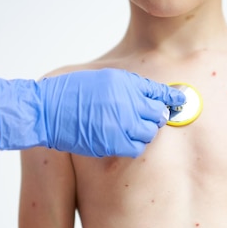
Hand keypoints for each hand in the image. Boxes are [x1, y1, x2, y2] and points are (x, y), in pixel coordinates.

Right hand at [0, 69, 184, 156]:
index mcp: (124, 83)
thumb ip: (128, 87)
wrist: (46, 111)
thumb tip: (152, 97)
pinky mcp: (112, 142)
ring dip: (143, 132)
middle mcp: (125, 102)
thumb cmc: (70, 93)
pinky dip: (134, 146)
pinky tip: (123, 141)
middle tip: (146, 120)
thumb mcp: (101, 79)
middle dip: (155, 118)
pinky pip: (136, 148)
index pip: (158, 92)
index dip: (172, 99)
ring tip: (130, 130)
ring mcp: (120, 123)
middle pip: (157, 115)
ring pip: (149, 133)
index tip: (180, 102)